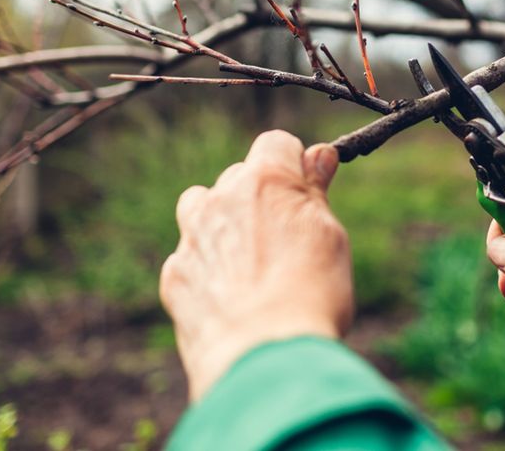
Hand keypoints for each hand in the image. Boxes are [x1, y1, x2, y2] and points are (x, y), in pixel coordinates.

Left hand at [160, 130, 352, 400]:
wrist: (262, 361)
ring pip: (201, 208)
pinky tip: (231, 299)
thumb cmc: (310, 296)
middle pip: (239, 176)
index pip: (277, 143)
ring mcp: (191, 238)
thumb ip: (316, 192)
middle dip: (259, 197)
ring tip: (250, 261)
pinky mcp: (174, 276)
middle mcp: (220, 199)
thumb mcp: (330, 236)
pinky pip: (190, 257)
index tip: (309, 191)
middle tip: (288, 239)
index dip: (295, 164)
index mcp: (265, 181)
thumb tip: (318, 156)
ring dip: (221, 222)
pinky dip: (207, 269)